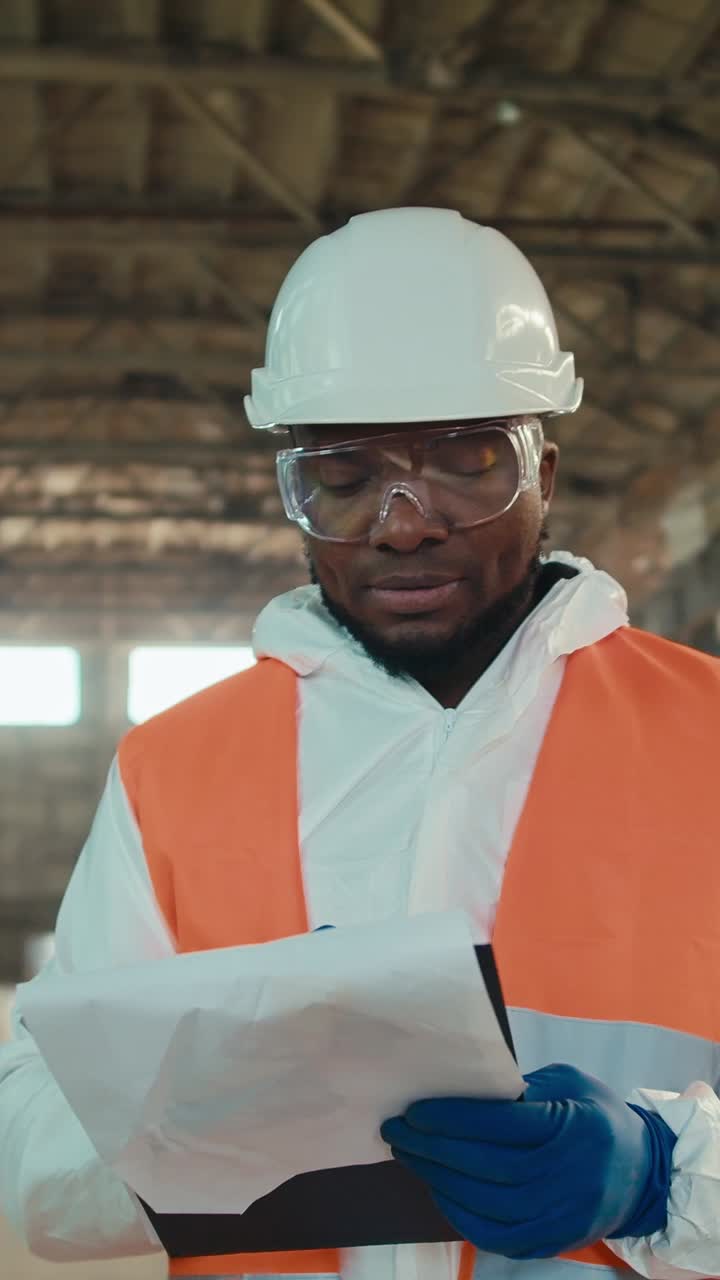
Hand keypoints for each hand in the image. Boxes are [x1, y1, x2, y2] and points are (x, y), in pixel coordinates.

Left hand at [381, 1063, 675, 1259]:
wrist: (643, 1172)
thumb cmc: (595, 1116)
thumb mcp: (567, 1083)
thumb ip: (521, 1087)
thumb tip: (462, 1091)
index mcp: (574, 1127)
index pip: (501, 1124)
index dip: (452, 1118)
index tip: (414, 1110)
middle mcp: (570, 1176)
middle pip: (487, 1166)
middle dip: (433, 1148)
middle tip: (396, 1132)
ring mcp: (563, 1215)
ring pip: (487, 1204)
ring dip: (439, 1180)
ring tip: (410, 1156)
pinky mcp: (554, 1240)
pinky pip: (498, 1236)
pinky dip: (461, 1215)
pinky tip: (439, 1190)